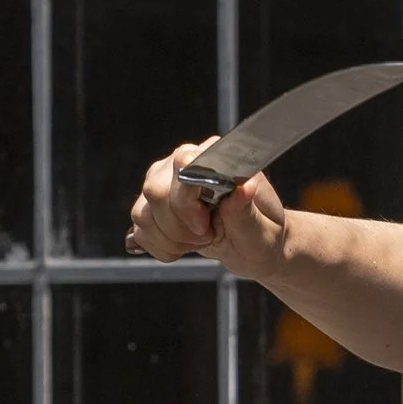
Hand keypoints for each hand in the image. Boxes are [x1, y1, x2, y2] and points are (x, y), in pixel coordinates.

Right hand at [126, 146, 289, 271]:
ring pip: (143, 213)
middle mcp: (184, 162)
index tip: (205, 227)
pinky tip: (183, 245)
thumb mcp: (262, 230)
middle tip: (207, 235)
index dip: (187, 203)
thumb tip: (245, 187)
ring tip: (199, 239)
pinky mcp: (152, 205)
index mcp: (215, 157)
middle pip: (155, 191)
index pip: (183, 164)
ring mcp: (163, 181)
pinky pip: (140, 229)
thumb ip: (247, 211)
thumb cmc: (262, 234)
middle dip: (179, 227)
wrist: (254, 245)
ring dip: (171, 239)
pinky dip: (161, 247)